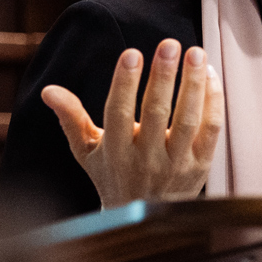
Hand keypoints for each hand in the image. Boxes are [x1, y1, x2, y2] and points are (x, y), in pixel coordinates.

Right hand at [43, 39, 224, 207]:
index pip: (118, 113)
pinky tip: (209, 76)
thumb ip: (71, 118)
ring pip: (187, 119)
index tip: (132, 53)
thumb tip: (49, 91)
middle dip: (163, 76)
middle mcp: (146, 159)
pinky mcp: (201, 165)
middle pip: (156, 113)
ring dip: (193, 84)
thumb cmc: (112, 175)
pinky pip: (210, 129)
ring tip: (195, 53)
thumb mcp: (86, 151)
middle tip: (168, 44)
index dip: (124, 83)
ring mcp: (176, 164)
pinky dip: (212, 101)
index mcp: (115, 153)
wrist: (143, 217)